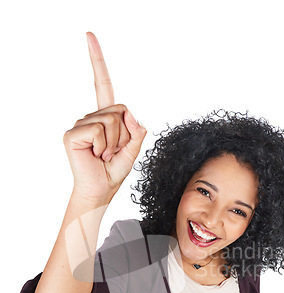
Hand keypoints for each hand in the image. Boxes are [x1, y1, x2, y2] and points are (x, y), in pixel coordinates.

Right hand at [63, 32, 146, 203]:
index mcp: (104, 117)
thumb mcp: (133, 150)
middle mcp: (91, 117)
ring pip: (112, 120)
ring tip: (105, 155)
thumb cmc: (113, 171)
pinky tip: (96, 155)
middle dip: (125, 134)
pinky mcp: (73, 133)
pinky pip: (99, 129)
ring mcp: (80, 124)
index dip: (97, 60)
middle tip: (114, 152)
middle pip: (120, 109)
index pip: (102, 84)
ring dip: (116, 142)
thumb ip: (137, 130)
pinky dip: (104, 145)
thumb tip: (131, 115)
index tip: (89, 36)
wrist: (100, 190)